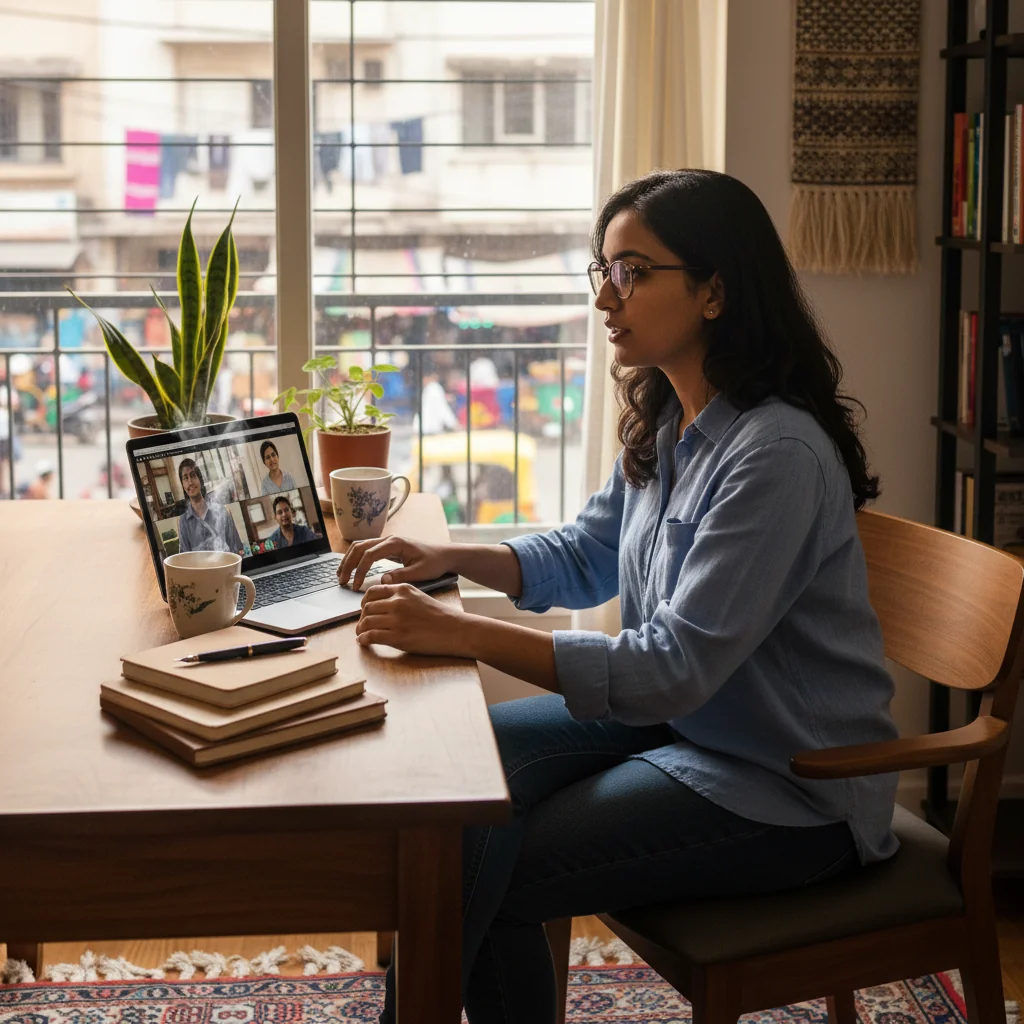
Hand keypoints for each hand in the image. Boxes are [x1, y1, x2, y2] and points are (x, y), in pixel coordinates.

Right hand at [338, 535, 451, 590]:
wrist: (444, 555)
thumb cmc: (434, 563)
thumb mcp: (420, 573)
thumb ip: (401, 576)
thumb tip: (382, 581)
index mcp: (395, 543)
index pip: (369, 555)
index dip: (359, 571)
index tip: (355, 586)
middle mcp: (389, 539)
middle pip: (359, 548)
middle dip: (348, 564)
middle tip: (341, 581)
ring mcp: (387, 542)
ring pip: (360, 546)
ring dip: (349, 560)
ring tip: (341, 576)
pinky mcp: (388, 547)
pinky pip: (366, 549)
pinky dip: (356, 558)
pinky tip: (351, 569)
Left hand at [355, 583, 472, 656]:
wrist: (455, 630)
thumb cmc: (440, 616)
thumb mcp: (419, 597)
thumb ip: (400, 597)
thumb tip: (381, 604)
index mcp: (403, 590)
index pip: (372, 592)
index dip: (364, 602)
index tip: (364, 610)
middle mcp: (398, 602)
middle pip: (367, 608)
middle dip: (361, 617)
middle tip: (363, 625)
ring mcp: (397, 619)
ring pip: (366, 622)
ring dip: (360, 630)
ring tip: (361, 634)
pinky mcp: (398, 637)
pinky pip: (371, 636)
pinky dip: (363, 640)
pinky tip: (364, 642)